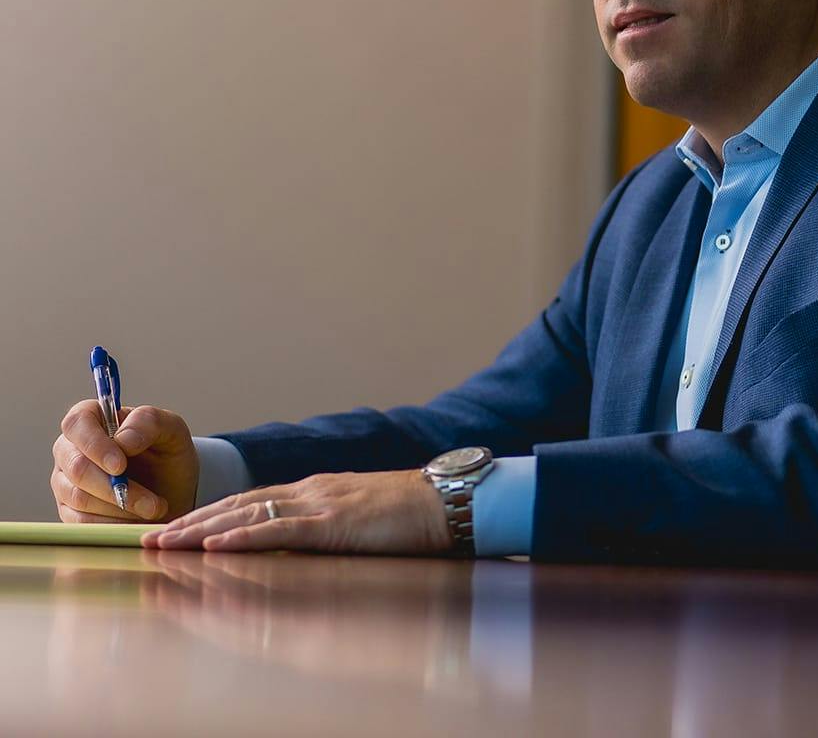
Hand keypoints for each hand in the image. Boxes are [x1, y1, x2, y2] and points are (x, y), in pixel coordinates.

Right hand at [51, 400, 198, 522]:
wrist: (172, 489)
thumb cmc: (168, 452)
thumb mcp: (171, 430)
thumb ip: (149, 423)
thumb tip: (122, 440)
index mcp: (90, 418)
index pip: (77, 423)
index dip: (95, 445)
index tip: (120, 466)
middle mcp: (70, 448)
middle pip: (77, 467)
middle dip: (115, 486)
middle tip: (150, 501)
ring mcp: (65, 481)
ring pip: (79, 497)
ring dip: (120, 507)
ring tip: (153, 509)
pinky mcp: (69, 510)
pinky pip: (80, 521)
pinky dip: (111, 524)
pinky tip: (136, 521)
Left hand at [140, 470, 455, 554]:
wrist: (448, 501)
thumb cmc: (412, 515)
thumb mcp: (360, 519)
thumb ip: (328, 527)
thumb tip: (300, 546)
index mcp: (316, 491)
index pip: (251, 502)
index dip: (211, 514)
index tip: (176, 528)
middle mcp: (310, 491)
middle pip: (238, 505)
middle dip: (190, 521)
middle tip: (149, 536)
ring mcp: (320, 503)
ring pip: (247, 515)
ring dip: (200, 529)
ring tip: (164, 542)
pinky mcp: (333, 523)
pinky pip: (279, 530)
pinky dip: (242, 536)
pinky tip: (213, 544)